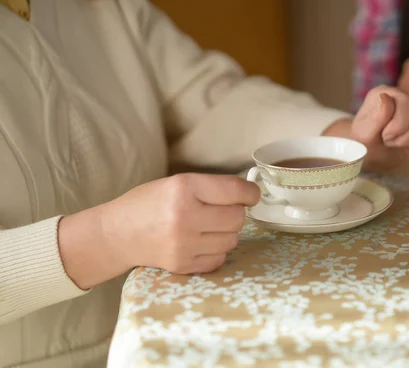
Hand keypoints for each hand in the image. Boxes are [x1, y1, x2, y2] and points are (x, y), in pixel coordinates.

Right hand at [59, 174, 259, 288]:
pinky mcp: (183, 265)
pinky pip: (220, 258)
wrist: (116, 234)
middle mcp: (185, 217)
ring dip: (225, 232)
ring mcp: (184, 245)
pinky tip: (200, 243)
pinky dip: (216, 250)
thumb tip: (249, 195)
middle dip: (234, 213)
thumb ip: (211, 188)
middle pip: (237, 218)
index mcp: (183, 189)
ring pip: (232, 239)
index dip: (250, 193)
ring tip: (206, 227)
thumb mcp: (176, 183)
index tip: (251, 195)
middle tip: (219, 211)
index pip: (234, 191)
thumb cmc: (148, 203)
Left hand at [324, 86, 408, 171]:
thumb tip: (386, 97)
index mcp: (384, 93)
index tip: (383, 136)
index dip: (397, 125)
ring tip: (397, 143)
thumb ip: (374, 117)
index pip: (405, 101)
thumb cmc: (364, 142)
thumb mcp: (363, 134)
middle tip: (389, 142)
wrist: (372, 154)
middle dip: (405, 136)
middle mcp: (404, 96)